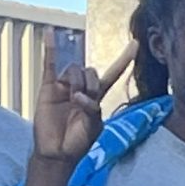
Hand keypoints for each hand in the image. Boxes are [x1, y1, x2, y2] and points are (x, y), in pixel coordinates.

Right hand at [30, 41, 132, 163]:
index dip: (124, 60)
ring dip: (76, 81)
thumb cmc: (78, 143)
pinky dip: (50, 48)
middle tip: (83, 101)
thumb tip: (78, 95)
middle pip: (91, 71)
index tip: (136, 44)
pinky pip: (49, 64)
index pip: (112, 74)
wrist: (57, 152)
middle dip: (91, 83)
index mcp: (97, 97)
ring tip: (72, 98)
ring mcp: (64, 86)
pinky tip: (50, 33)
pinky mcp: (48, 88)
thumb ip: (91, 109)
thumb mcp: (92, 127)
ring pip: (74, 69)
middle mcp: (82, 88)